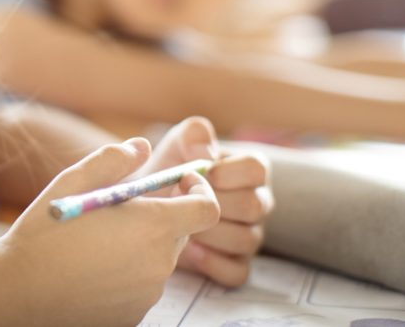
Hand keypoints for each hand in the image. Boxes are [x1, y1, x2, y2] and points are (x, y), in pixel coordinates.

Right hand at [0, 137, 218, 326]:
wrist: (17, 291)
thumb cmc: (45, 231)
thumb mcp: (74, 181)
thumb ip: (113, 158)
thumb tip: (142, 147)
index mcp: (152, 227)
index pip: (208, 208)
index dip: (199, 189)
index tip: (178, 181)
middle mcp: (158, 264)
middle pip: (181, 232)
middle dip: (162, 214)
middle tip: (123, 208)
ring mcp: (148, 294)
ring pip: (159, 258)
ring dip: (141, 244)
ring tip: (98, 239)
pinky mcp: (133, 315)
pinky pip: (142, 285)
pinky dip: (128, 272)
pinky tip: (92, 267)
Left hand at [137, 116, 272, 286]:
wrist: (147, 205)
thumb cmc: (169, 170)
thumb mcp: (178, 143)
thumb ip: (194, 134)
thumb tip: (207, 153)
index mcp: (249, 170)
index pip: (257, 168)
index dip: (228, 171)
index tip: (201, 174)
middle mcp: (257, 203)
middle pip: (254, 206)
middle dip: (214, 203)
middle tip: (181, 200)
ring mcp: (250, 236)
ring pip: (247, 239)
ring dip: (209, 232)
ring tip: (182, 224)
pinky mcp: (237, 265)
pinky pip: (237, 272)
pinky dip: (212, 263)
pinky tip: (189, 250)